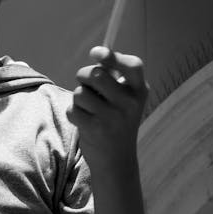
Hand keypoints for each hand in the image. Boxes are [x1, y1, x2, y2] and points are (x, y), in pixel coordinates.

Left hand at [68, 46, 148, 171]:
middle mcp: (129, 103)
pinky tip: (85, 122)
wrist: (117, 160)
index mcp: (139, 92)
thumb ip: (114, 78)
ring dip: (79, 98)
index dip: (112, 56)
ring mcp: (112, 117)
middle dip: (84, 75)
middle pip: (96, 74)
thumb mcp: (125, 100)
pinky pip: (73, 109)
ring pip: (80, 92)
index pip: (133, 65)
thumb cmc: (117, 122)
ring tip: (89, 109)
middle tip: (86, 84)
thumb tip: (98, 53)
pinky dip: (74, 114)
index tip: (95, 52)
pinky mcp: (95, 129)